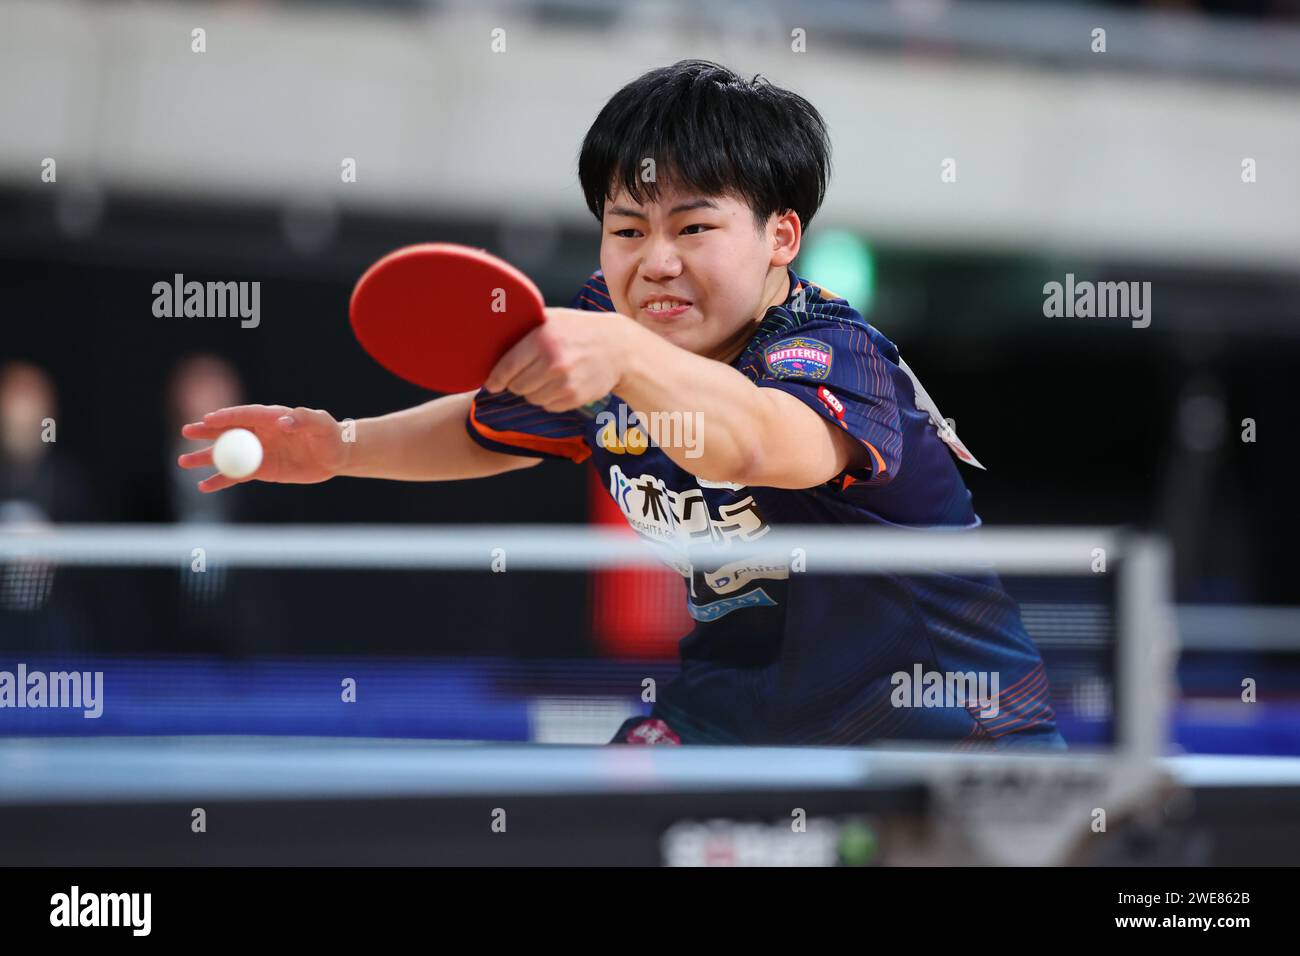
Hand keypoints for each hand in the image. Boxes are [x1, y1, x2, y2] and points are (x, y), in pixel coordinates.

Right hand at [177, 405, 347, 492]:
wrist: (335, 456)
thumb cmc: (330, 435)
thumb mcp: (321, 424)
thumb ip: (303, 420)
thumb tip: (283, 421)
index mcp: (272, 417)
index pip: (246, 415)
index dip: (228, 417)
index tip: (209, 418)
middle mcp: (260, 433)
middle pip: (229, 431)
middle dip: (207, 432)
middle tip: (186, 432)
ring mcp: (258, 451)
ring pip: (228, 454)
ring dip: (206, 458)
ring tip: (183, 461)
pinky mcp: (261, 469)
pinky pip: (237, 475)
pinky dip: (221, 480)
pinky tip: (204, 486)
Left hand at [483, 307, 633, 411]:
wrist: (618, 348)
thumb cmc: (581, 330)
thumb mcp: (555, 318)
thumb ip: (526, 327)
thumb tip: (493, 337)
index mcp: (543, 339)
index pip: (507, 367)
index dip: (496, 379)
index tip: (491, 384)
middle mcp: (553, 362)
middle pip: (517, 386)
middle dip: (517, 383)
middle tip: (526, 375)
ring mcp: (565, 382)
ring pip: (531, 398)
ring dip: (534, 391)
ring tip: (546, 377)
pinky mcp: (575, 398)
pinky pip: (549, 406)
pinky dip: (550, 399)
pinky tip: (560, 384)